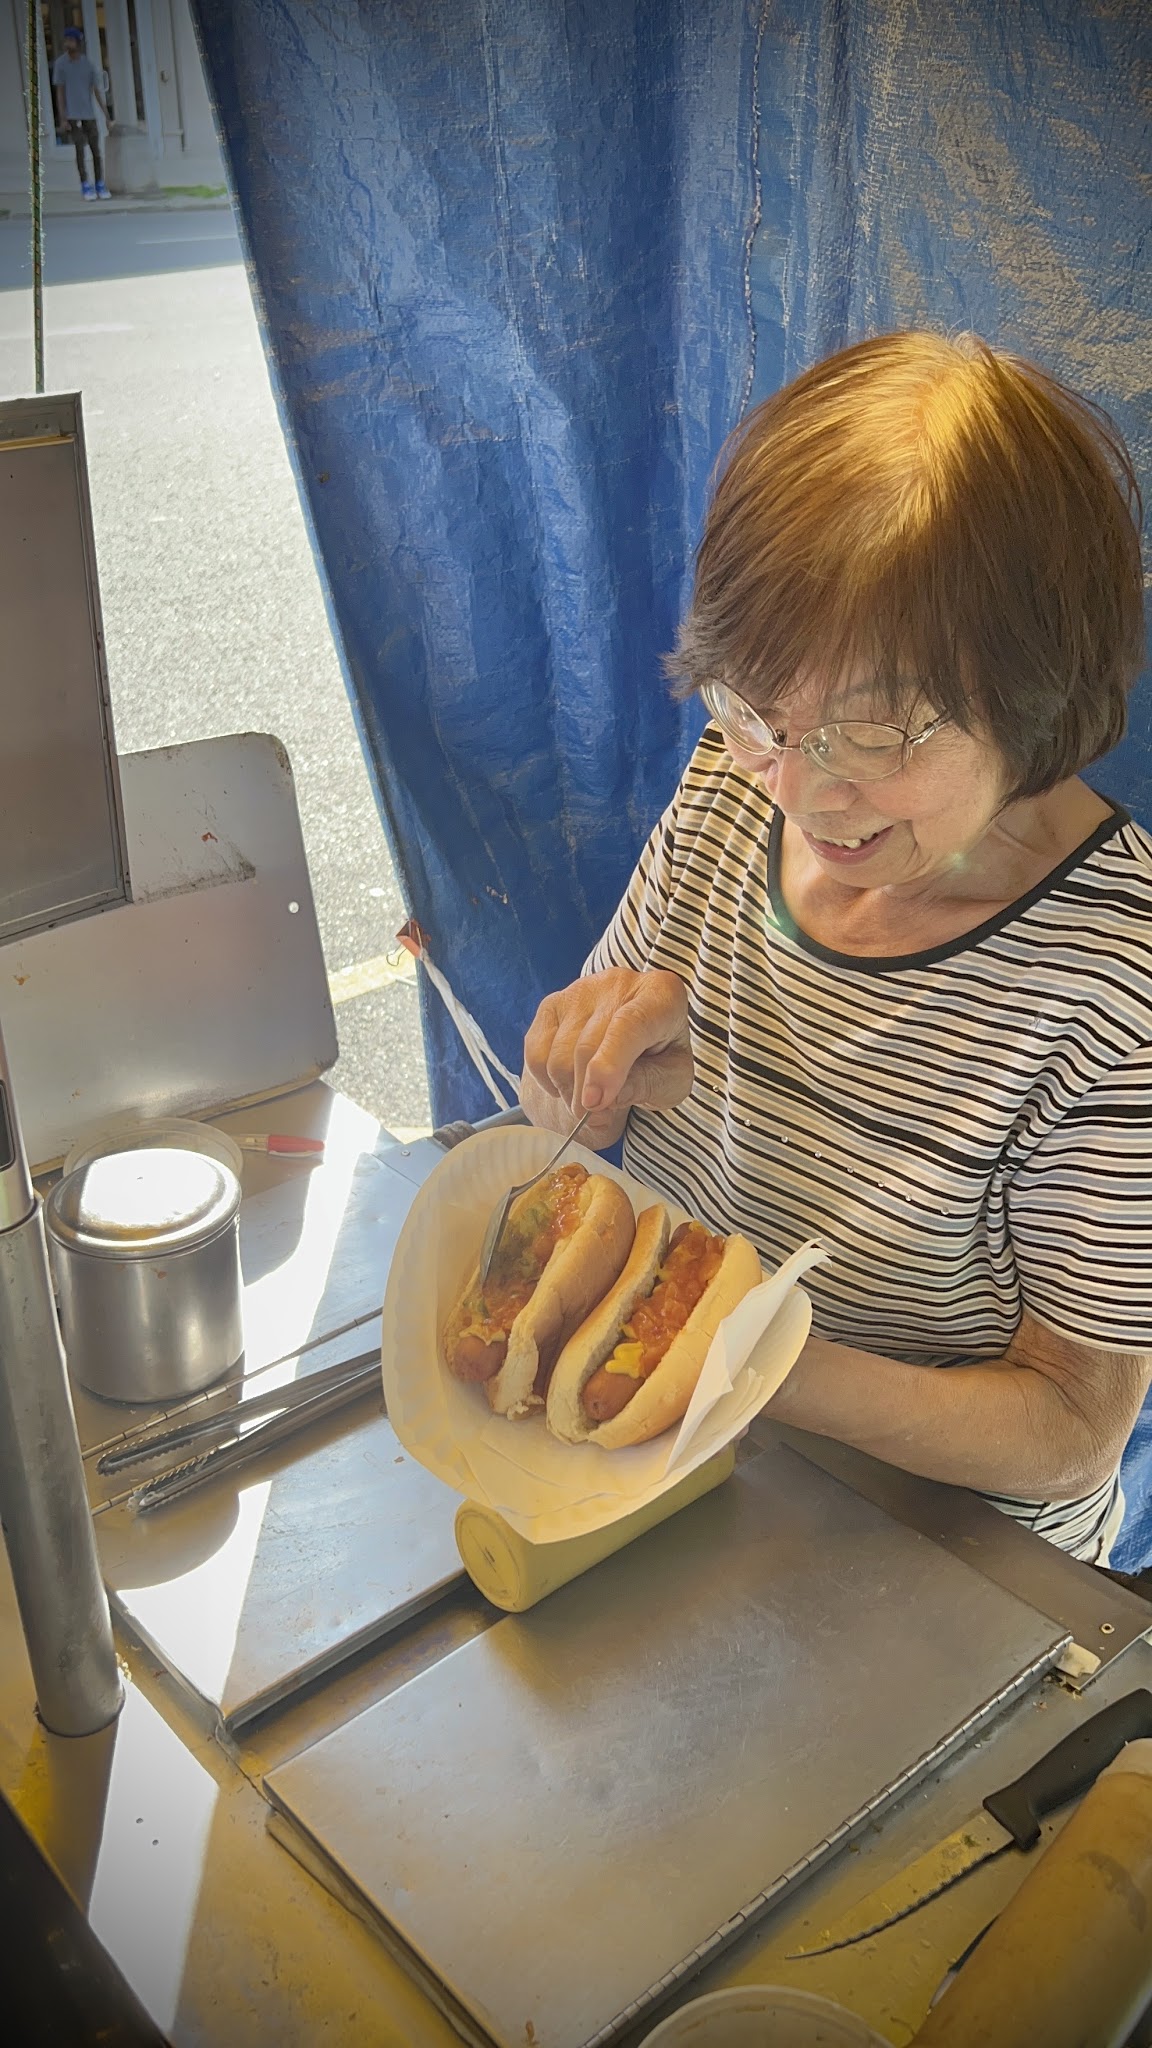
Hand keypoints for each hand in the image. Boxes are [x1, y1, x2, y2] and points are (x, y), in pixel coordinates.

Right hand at [521, 968, 692, 1145]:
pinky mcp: (552, 1004)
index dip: (608, 1066)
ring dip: (568, 1091)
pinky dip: (548, 1080)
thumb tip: (600, 1099)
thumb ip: (643, 1086)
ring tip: (589, 1099)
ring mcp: (580, 991)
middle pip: (586, 1046)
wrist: (640, 1041)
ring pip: (558, 1054)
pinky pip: (536, 1053)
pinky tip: (570, 1084)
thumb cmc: (661, 1059)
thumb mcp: (671, 1080)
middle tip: (595, 1116)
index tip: (595, 1102)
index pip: (628, 1025)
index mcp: (660, 995)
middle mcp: (618, 984)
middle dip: (585, 1093)